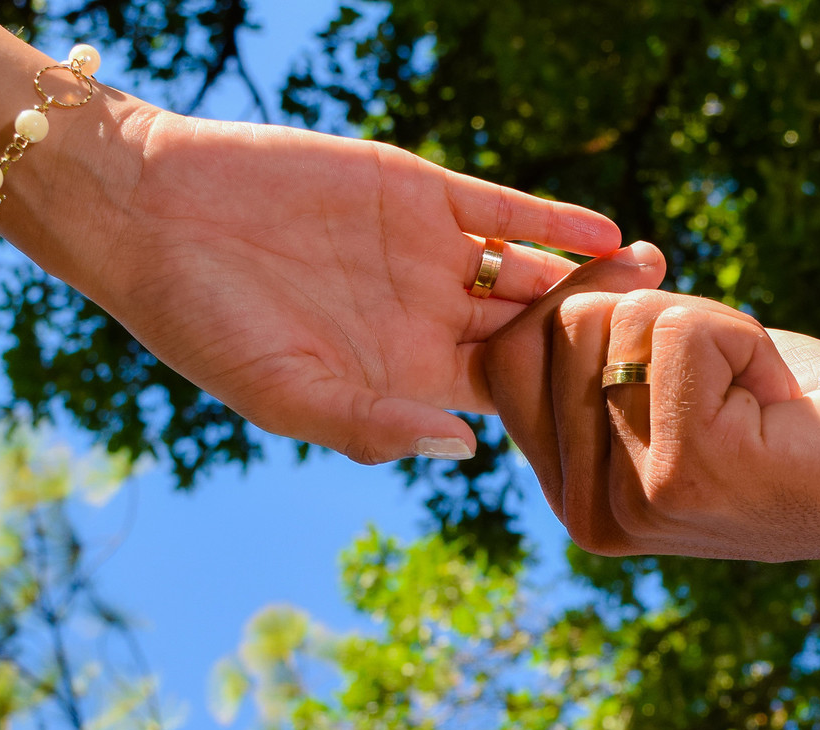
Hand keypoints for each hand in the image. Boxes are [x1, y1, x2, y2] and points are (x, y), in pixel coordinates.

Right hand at [69, 106, 621, 464]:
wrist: (155, 213)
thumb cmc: (205, 322)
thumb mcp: (286, 392)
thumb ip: (376, 424)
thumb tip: (470, 448)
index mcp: (405, 374)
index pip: (506, 397)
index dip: (562, 406)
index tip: (622, 417)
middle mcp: (429, 317)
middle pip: (535, 333)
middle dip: (596, 338)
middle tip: (665, 345)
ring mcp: (429, 254)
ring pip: (531, 267)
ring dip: (593, 275)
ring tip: (657, 281)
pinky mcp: (418, 192)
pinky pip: (500, 207)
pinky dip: (550, 216)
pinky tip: (603, 228)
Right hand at [486, 282, 819, 567]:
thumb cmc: (798, 424)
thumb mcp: (672, 386)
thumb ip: (600, 356)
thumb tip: (561, 268)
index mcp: (574, 496)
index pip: (504, 358)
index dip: (575, 301)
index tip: (653, 297)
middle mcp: (588, 513)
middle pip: (558, 325)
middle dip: (658, 315)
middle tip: (727, 378)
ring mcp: (634, 498)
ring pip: (620, 318)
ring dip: (710, 328)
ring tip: (755, 395)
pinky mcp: (690, 470)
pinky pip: (681, 327)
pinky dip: (744, 337)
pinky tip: (781, 402)